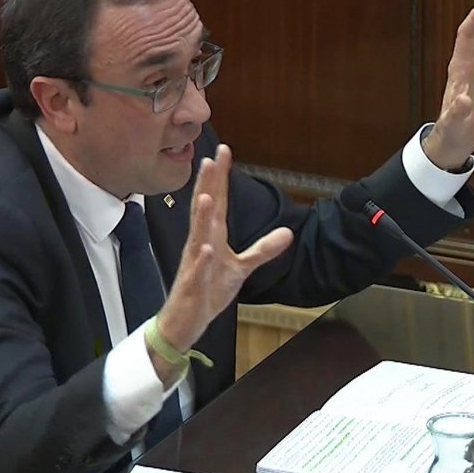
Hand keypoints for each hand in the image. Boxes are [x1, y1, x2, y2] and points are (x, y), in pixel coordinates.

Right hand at [157, 144, 293, 352]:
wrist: (185, 321)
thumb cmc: (208, 290)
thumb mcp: (241, 268)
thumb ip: (263, 249)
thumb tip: (288, 232)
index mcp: (212, 237)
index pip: (218, 202)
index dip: (221, 177)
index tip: (224, 151)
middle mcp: (201, 244)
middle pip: (205, 210)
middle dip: (208, 184)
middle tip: (211, 159)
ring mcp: (196, 264)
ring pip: (198, 237)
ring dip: (202, 216)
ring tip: (207, 195)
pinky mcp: (193, 285)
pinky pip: (198, 271)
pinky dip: (204, 260)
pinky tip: (209, 248)